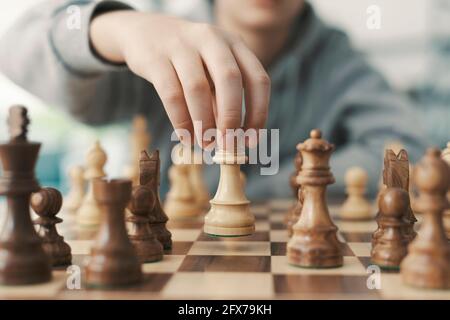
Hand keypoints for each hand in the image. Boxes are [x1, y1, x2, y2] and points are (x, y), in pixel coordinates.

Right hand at [90, 10, 269, 146]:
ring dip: (204, 123)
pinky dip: (180, 121)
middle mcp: (211, 39)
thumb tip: (233, 139)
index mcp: (234, 43)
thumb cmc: (187, 60)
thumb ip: (222, 99)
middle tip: (228, 145)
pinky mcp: (156, 58)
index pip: (257, 78)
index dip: (258, 112)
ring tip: (205, 144)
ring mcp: (182, 45)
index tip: (250, 140)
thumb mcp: (211, 71)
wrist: (144, 32)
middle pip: (230, 80)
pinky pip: (171, 94)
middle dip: (232, 118)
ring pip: (198, 88)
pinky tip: (185, 137)